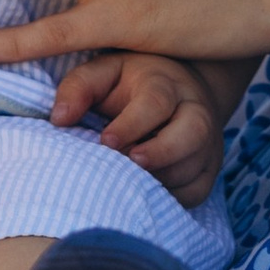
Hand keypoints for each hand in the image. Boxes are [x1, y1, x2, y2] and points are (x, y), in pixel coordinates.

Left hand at [52, 50, 225, 204]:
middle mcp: (194, 110)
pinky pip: (198, 191)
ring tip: (131, 183)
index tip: (106, 141)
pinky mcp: (210, 167)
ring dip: (162, 179)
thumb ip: (79, 88)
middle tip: (132, 163)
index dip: (132, 124)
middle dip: (162, 152)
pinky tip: (146, 194)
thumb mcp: (102, 73)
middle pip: (193, 132)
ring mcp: (207, 141)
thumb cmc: (128, 84)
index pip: (155, 102)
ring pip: (195, 165)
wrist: (179, 90)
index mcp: (164, 83)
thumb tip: (59, 118)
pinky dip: (173, 197)